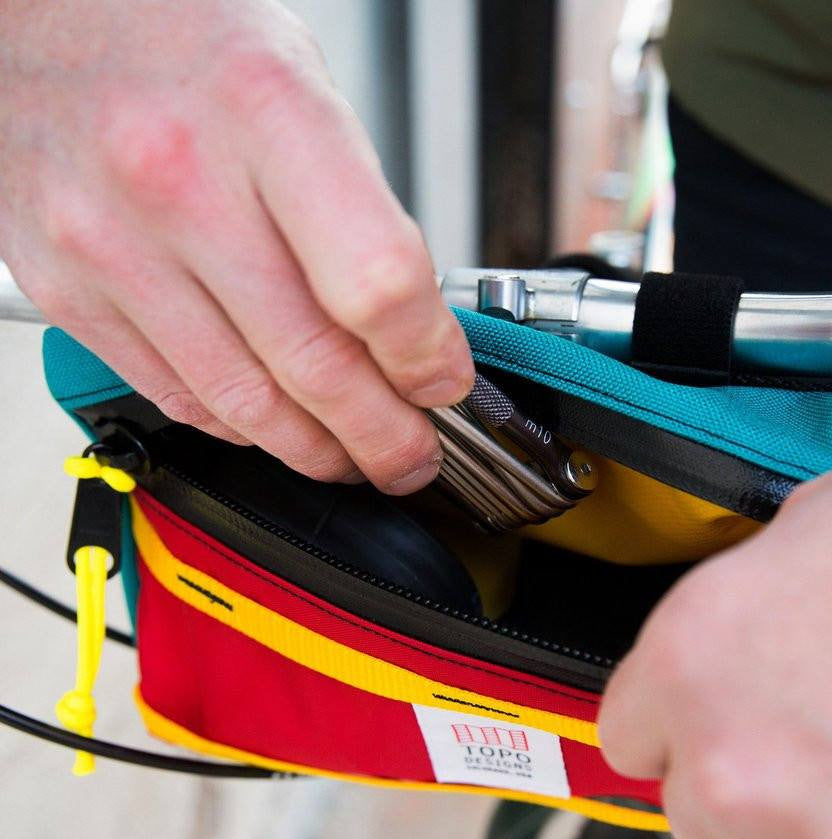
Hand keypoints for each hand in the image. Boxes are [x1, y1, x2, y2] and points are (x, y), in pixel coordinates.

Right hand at [0, 0, 472, 490]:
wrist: (40, 18)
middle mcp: (175, 178)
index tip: (444, 385)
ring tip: (355, 457)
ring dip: (318, 452)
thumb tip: (413, 333)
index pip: (376, 284)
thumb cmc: (182, 43)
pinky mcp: (68, 292)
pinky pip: (179, 398)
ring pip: (246, 406)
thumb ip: (359, 210)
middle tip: (412, 456)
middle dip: (385, 438)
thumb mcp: (301, 85)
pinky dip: (245, 429)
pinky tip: (278, 426)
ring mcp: (110, 244)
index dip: (426, 359)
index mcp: (263, 110)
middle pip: (315, 366)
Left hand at [599, 436, 831, 838]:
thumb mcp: (821, 527)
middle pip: (692, 815)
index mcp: (693, 663)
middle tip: (827, 749)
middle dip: (746, 786)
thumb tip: (733, 643)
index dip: (677, 725)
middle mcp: (733, 775)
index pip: (626, 735)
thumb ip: (745, 605)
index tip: (714, 724)